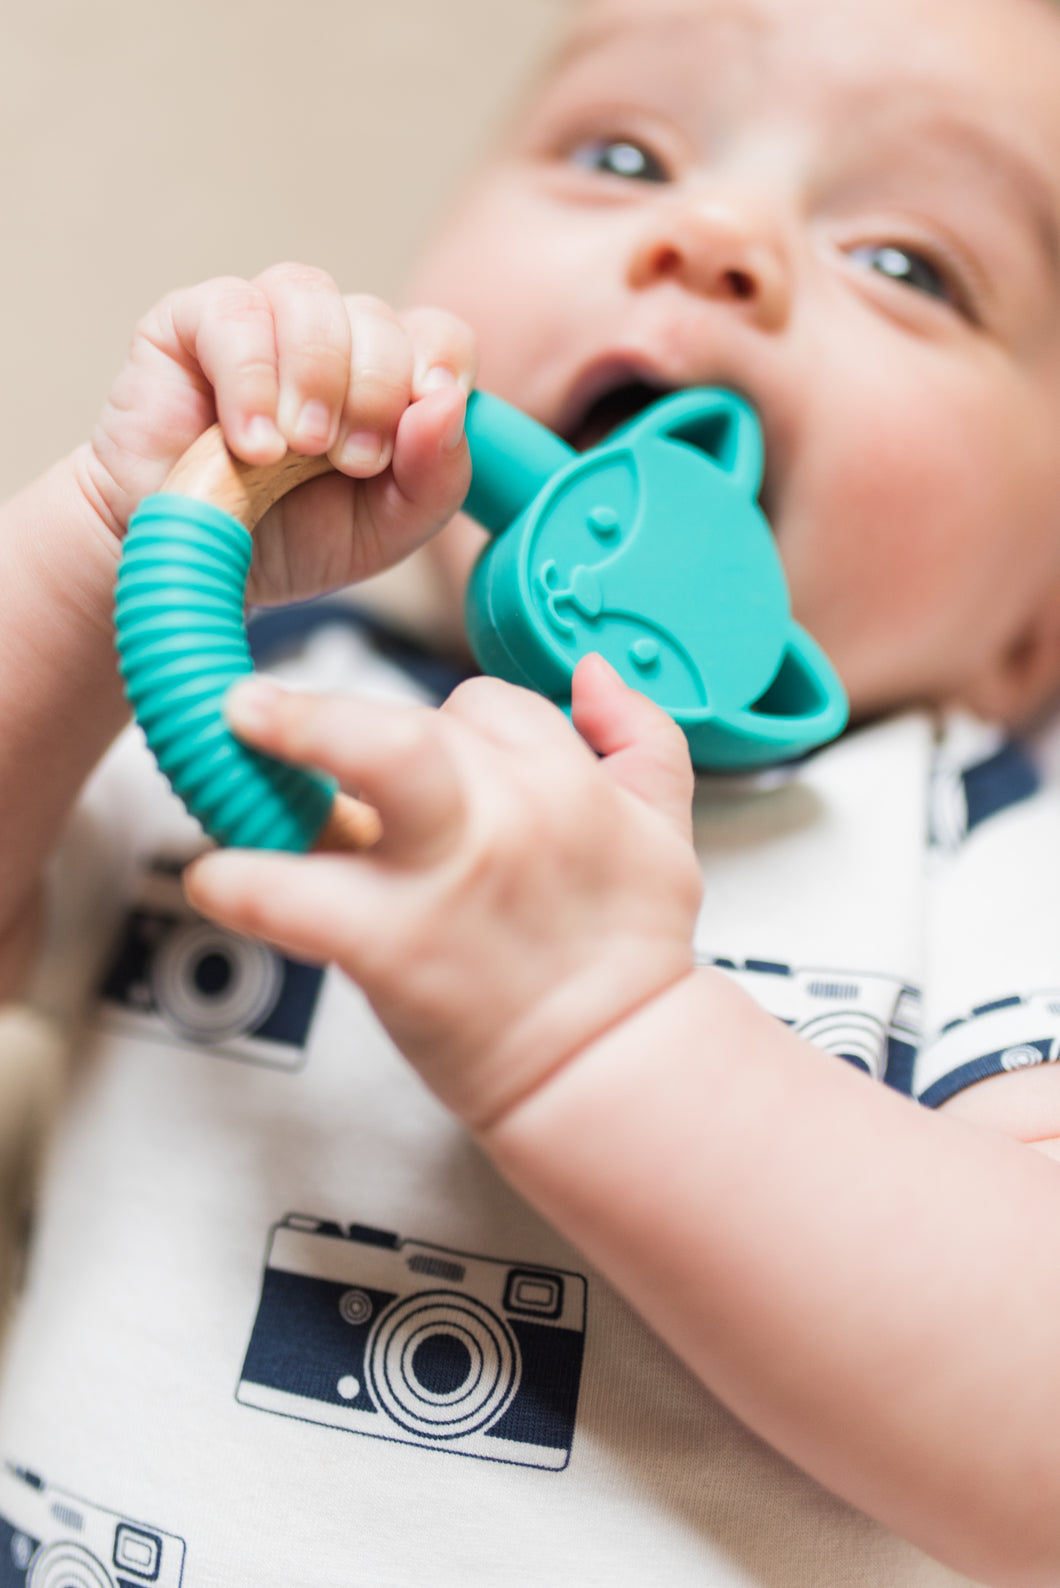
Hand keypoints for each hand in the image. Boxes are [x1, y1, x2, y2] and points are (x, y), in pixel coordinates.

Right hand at [79, 263, 476, 603]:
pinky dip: (251, 380)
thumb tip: (448, 403)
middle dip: (374, 396)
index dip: (437, 373)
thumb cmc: (291, 540)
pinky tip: (250, 442)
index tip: (409, 439)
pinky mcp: (189, 322)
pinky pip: (235, 313)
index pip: (438, 335)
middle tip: (345, 461)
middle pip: (379, 318)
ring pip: (309, 294)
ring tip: (293, 450)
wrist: (193, 566)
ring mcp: (261, 320)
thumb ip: (436, 477)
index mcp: (386, 376)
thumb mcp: (385, 530)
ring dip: (316, 377)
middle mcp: (329, 336)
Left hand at [184, 655, 701, 1127]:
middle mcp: (510, 813)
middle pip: (421, 717)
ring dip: (293, 743)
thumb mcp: (665, 829)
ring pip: (376, 760)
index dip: (438, 733)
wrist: (615, 1065)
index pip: (485, 706)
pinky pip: (300, 894)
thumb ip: (640, 738)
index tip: (401, 762)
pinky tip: (222, 879)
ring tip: (234, 746)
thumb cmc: (626, 950)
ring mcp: (451, 874)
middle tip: (253, 708)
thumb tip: (594, 673)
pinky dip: (245, 882)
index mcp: (566, 781)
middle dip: (331, 709)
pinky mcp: (399, 946)